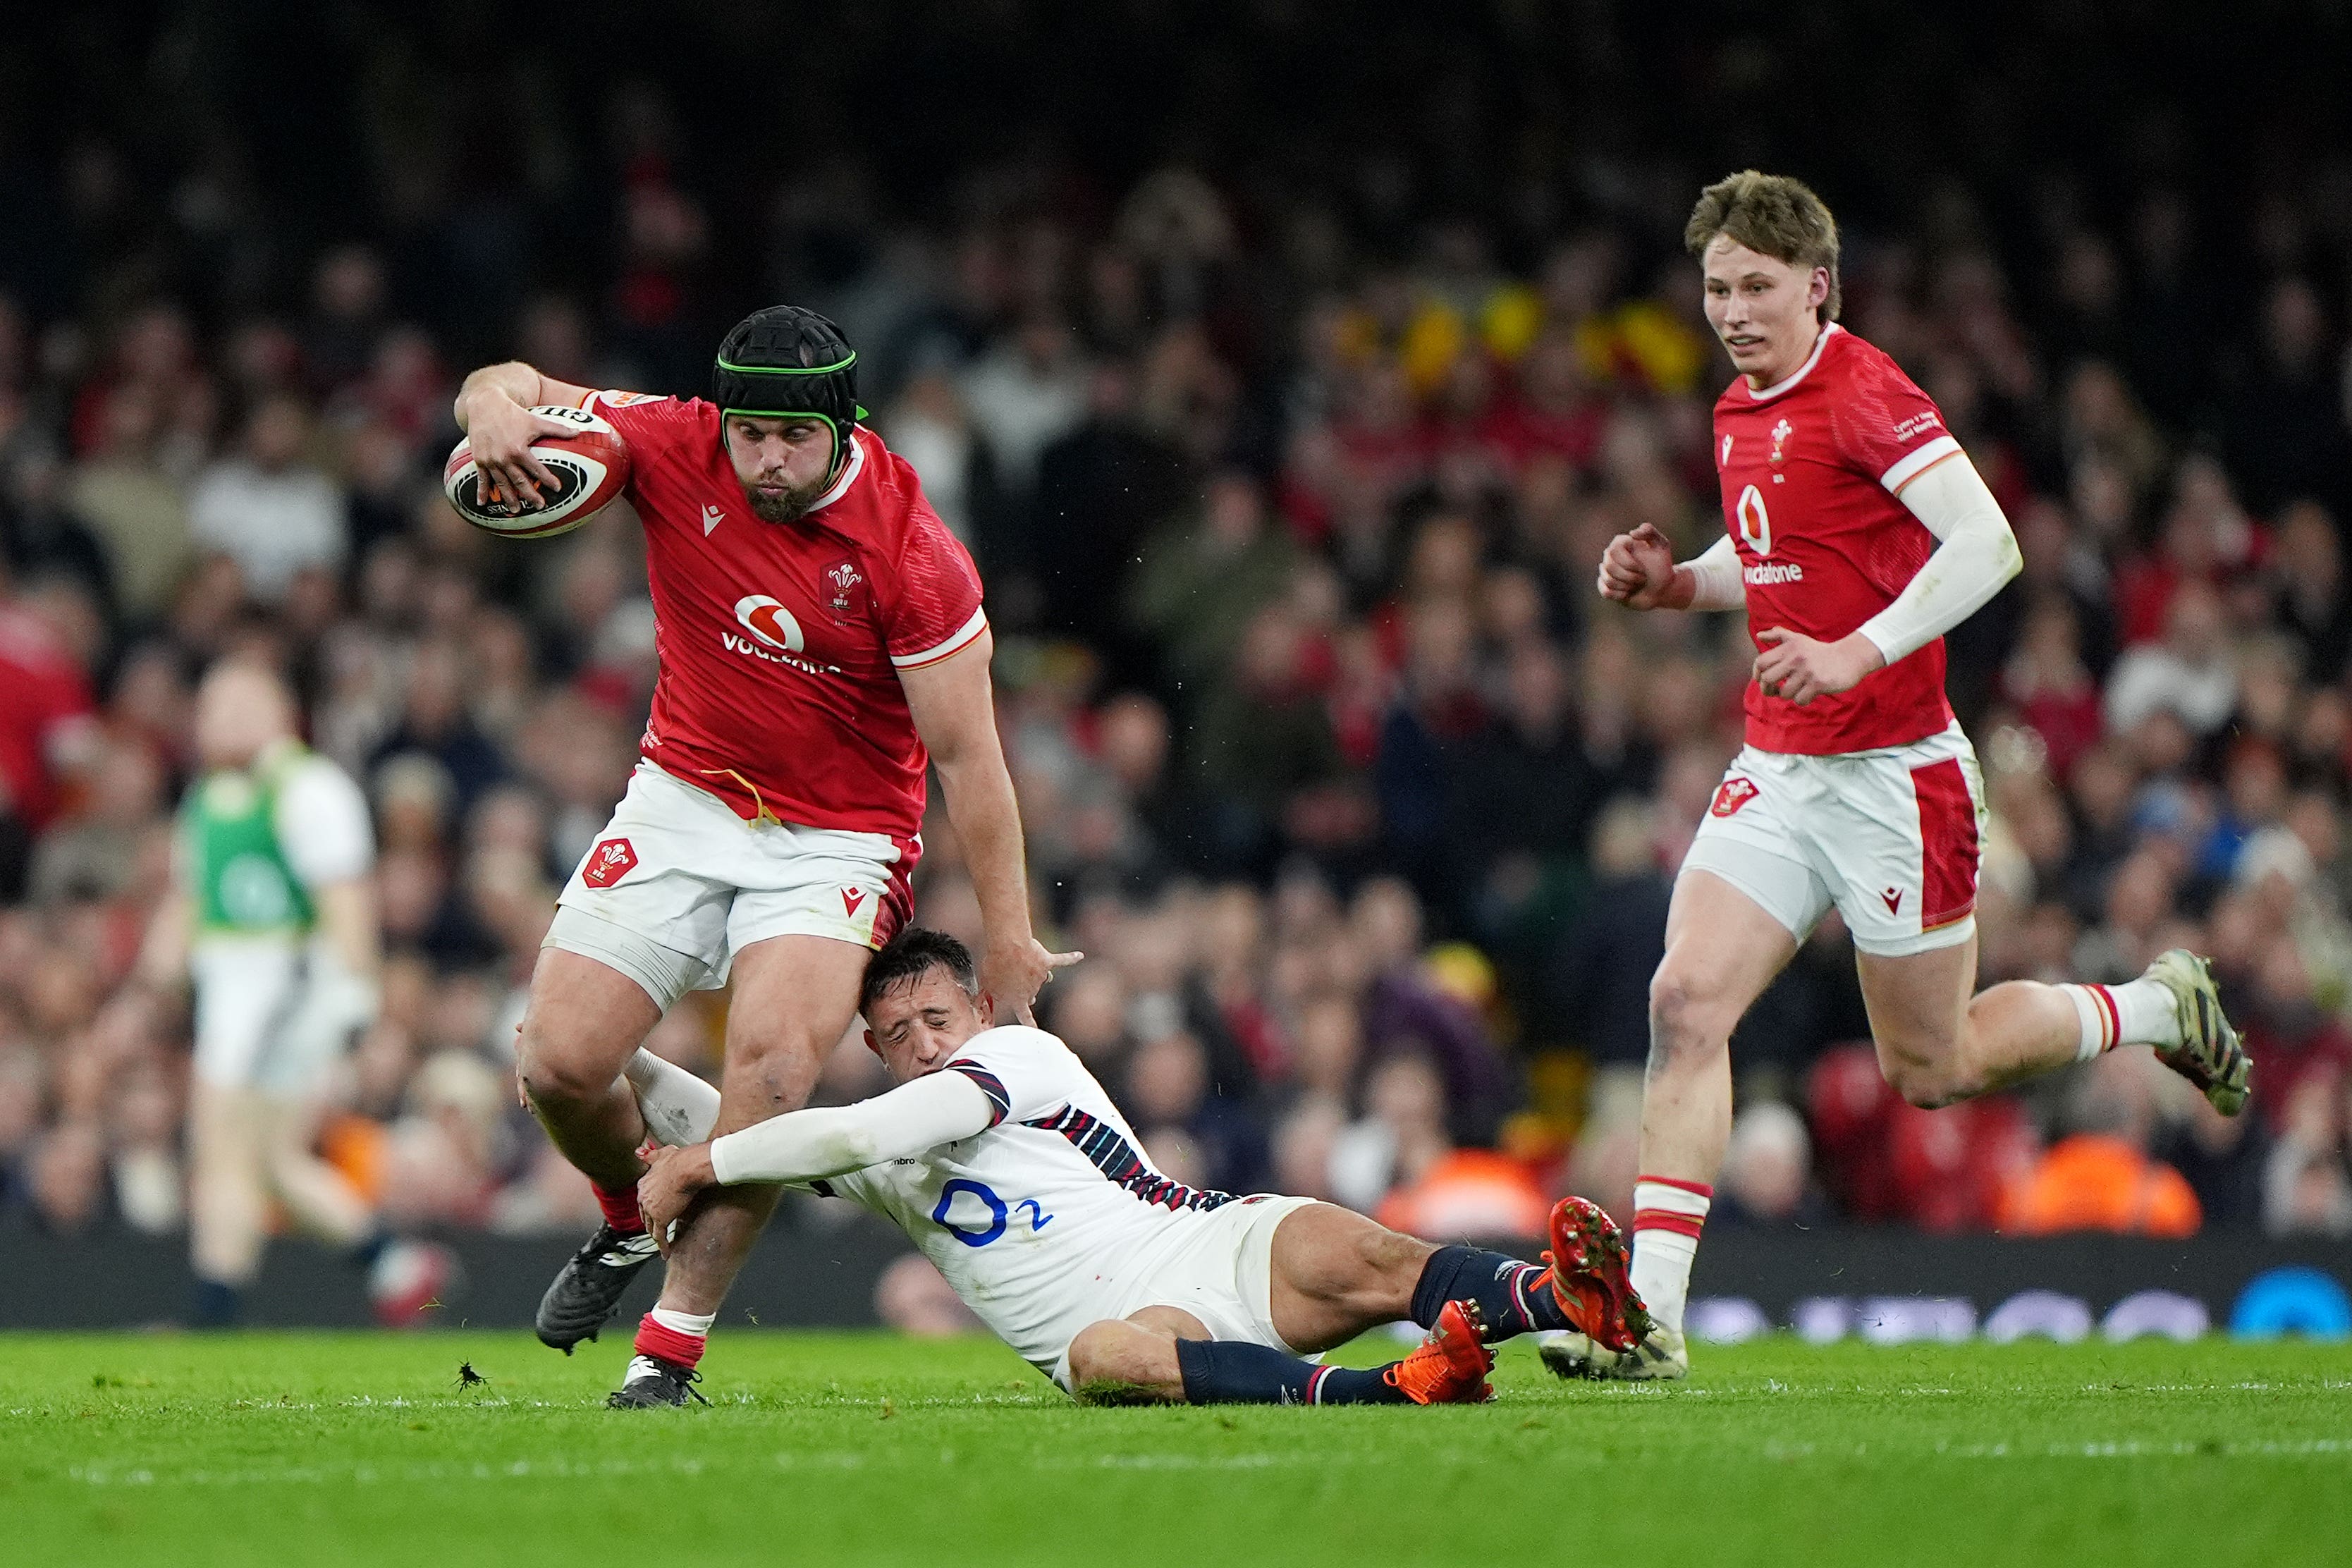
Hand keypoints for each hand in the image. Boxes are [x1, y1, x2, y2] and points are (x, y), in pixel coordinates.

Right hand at [461, 392, 579, 509]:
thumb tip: (578, 431)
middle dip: (530, 495)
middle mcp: (504, 458)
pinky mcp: (479, 459)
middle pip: (520, 481)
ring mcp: (490, 460)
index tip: (557, 488)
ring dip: (508, 498)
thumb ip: (558, 429)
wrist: (484, 404)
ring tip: (515, 511)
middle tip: (540, 506)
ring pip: (501, 484)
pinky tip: (483, 503)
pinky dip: (482, 491)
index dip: (548, 479)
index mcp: (519, 450)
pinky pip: (481, 479)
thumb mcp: (536, 420)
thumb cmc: (513, 413)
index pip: (536, 469)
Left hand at [638, 1143, 716, 1254]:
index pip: (644, 1199)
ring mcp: (650, 1209)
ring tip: (662, 1242)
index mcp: (643, 1183)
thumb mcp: (661, 1154)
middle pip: (645, 1214)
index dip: (649, 1206)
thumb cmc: (678, 1159)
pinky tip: (666, 1252)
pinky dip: (663, 1246)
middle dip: (650, 1222)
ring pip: (651, 1226)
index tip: (654, 1211)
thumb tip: (638, 1151)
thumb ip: (649, 1155)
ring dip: (656, 1234)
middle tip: (656, 1229)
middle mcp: (643, 1197)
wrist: (686, 1167)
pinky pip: (660, 1236)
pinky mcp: (660, 1219)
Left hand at [979, 935, 1084, 1025]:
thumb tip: (987, 1001)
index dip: (1029, 1024)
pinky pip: (1062, 961)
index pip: (1024, 1016)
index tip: (1035, 1031)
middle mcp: (1032, 991)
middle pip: (1032, 995)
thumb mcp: (987, 984)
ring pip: (1041, 978)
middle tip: (1015, 979)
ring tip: (1019, 959)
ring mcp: (1041, 977)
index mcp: (1018, 1000)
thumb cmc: (996, 965)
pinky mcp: (1048, 962)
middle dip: (1026, 991)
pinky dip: (1070, 959)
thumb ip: (990, 994)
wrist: (1009, 947)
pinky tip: (1079, 956)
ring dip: (1032, 971)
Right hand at [1595, 522, 1686, 610]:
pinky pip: (1605, 592)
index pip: (1614, 551)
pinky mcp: (1606, 587)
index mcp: (1620, 543)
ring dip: (1627, 586)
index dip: (1628, 563)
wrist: (1662, 587)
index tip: (1643, 569)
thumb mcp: (1661, 545)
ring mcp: (1607, 572)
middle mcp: (1610, 556)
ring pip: (1608, 580)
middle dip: (1629, 576)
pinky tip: (1629, 593)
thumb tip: (1632, 533)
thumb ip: (1650, 532)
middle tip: (1643, 578)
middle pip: (1609, 566)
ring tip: (1638, 584)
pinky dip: (1619, 595)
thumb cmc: (1662, 565)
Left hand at [1752, 628, 1884, 704]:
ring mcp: (1807, 671)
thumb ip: (1778, 635)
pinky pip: (1800, 700)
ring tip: (1797, 689)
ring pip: (1784, 693)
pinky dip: (1803, 700)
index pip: (1761, 662)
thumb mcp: (1799, 639)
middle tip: (1775, 690)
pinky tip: (1809, 693)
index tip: (1762, 680)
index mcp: (1788, 647)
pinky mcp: (1818, 683)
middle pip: (1768, 679)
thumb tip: (1759, 635)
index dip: (1757, 674)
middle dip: (1768, 689)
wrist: (1850, 657)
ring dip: (1789, 695)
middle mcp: (1795, 658)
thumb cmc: (1820, 651)